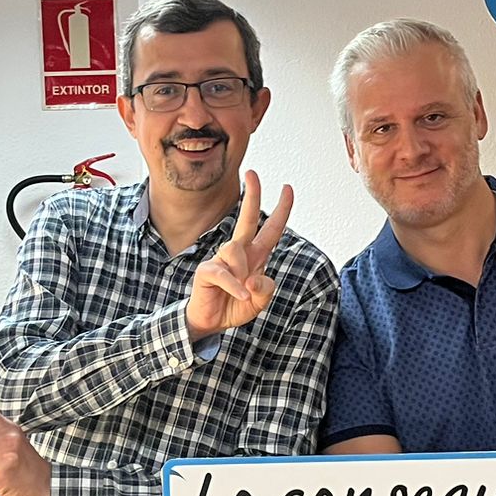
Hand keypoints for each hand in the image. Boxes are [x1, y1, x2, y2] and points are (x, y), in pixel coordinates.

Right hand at [185, 169, 293, 340]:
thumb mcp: (260, 300)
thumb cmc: (235, 306)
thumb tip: (254, 278)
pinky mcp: (207, 271)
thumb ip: (265, 289)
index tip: (288, 188)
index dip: (282, 209)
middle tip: (252, 172)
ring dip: (243, 272)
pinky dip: (235, 286)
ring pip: (236, 248)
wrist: (210, 323)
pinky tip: (240, 295)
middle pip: (248, 218)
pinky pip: (224, 273)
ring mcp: (222, 259)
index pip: (272, 229)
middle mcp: (239, 252)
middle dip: (252, 195)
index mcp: (256, 255)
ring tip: (242, 293)